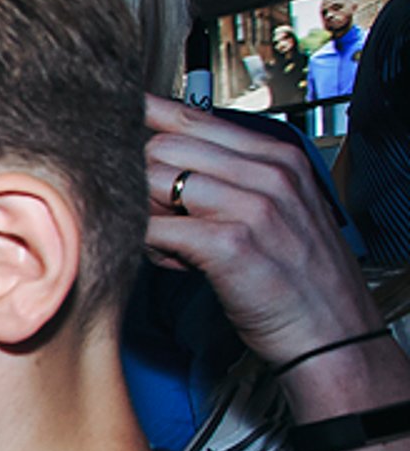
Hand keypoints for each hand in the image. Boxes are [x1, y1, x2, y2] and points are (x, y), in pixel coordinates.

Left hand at [143, 94, 381, 367]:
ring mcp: (252, 206)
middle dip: (142, 179)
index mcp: (277, 157)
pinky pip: (156, 229)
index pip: (191, 117)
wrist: (333, 333)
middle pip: (164, 145)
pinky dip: (148, 246)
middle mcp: (268, 173)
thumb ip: (224, 180)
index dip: (145, 123)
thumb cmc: (295, 278)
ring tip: (171, 245)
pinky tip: (173, 262)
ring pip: (154, 181)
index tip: (117, 134)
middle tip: (159, 218)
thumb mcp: (272, 211)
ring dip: (145, 214)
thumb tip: (156, 164)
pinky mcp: (231, 245)